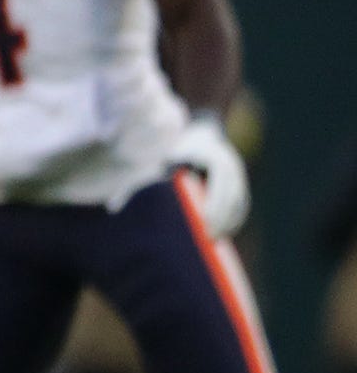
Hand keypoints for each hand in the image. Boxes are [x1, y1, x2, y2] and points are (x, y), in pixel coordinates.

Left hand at [172, 113, 248, 237]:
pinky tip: (227, 231)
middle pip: (231, 196)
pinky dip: (236, 217)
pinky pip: (241, 202)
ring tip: (217, 238)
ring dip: (231, 221)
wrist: (199, 134)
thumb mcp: (170, 158)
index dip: (214, 205)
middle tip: (210, 237)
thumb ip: (160, 177)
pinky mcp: (240, 182)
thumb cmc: (179, 149)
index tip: (205, 221)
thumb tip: (130, 203)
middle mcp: (231, 165)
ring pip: (239, 201)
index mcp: (215, 158)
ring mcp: (238, 173)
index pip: (218, 186)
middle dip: (222, 218)